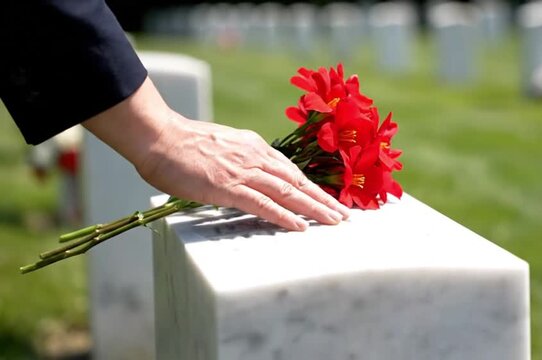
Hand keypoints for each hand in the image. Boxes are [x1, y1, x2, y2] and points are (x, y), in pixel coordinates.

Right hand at [83, 77, 349, 230]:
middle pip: (297, 181)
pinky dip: (285, 216)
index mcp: (253, 146)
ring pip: (288, 192)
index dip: (311, 185)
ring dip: (314, 208)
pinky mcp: (229, 187)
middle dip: (323, 199)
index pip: (290, 169)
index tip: (327, 198)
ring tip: (334, 221)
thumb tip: (246, 172)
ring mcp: (243, 171)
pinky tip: (301, 227)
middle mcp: (255, 156)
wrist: (159, 137)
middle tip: (343, 214)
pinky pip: (263, 204)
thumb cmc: (182, 144)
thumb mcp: (220, 145)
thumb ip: (237, 158)